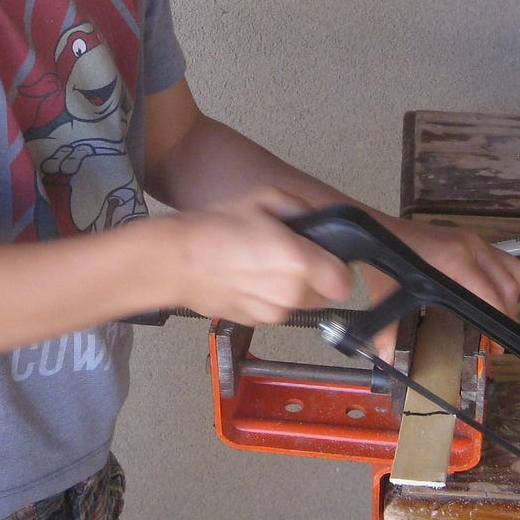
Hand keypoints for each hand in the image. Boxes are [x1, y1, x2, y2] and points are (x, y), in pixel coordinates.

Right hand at [166, 188, 354, 325]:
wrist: (175, 261)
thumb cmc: (214, 228)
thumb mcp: (263, 197)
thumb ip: (301, 208)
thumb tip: (316, 220)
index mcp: (298, 261)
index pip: (344, 281)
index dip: (337, 267)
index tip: (325, 258)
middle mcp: (290, 293)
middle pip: (324, 295)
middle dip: (314, 277)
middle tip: (288, 256)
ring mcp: (272, 312)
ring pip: (299, 304)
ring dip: (291, 289)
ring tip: (262, 265)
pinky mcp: (255, 322)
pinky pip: (275, 311)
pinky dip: (268, 298)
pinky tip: (247, 278)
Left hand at [364, 215, 519, 358]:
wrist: (373, 227)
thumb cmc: (382, 259)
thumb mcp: (385, 294)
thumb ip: (388, 329)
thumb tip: (388, 358)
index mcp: (454, 260)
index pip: (491, 295)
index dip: (499, 322)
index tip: (497, 346)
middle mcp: (470, 248)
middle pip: (505, 286)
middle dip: (506, 316)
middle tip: (498, 344)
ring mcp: (472, 242)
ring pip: (508, 272)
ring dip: (512, 298)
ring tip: (506, 323)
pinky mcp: (469, 240)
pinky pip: (504, 255)